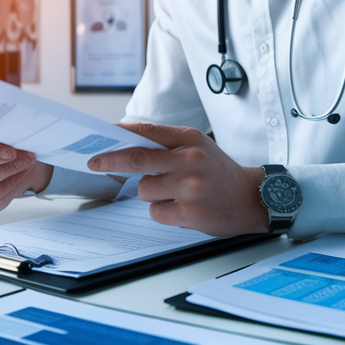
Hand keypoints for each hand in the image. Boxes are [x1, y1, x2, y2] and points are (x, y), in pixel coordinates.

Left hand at [89, 123, 267, 236]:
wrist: (251, 198)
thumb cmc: (218, 172)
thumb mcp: (198, 146)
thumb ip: (167, 143)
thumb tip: (126, 143)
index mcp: (191, 139)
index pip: (146, 132)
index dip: (118, 135)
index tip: (100, 137)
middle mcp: (190, 160)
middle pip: (136, 159)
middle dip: (110, 161)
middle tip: (94, 162)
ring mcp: (190, 187)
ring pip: (144, 190)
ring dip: (151, 194)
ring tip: (175, 194)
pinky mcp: (190, 212)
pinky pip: (155, 211)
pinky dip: (163, 211)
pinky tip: (182, 208)